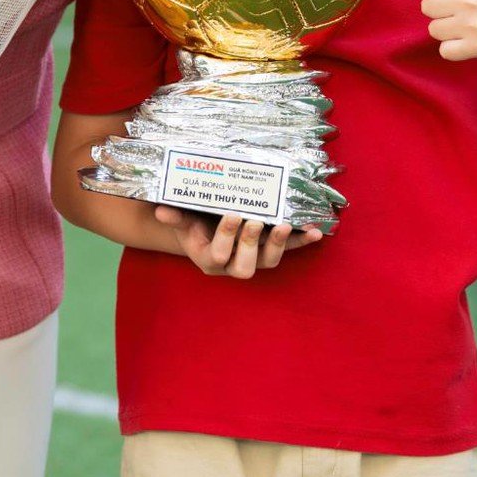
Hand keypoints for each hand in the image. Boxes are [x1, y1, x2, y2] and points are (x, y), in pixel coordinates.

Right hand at [153, 205, 321, 278]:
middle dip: (250, 243)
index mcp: (209, 260)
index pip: (218, 255)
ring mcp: (254, 259)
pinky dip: (302, 241)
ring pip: (268, 263)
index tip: (233, 214)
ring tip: (283, 225)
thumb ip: (176, 217)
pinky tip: (315, 231)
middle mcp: (232, 265)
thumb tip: (161, 211)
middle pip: (245, 266)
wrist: (206, 232)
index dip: (227, 237)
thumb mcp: (184, 221)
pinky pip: (288, 249)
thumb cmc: (194, 225)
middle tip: (254, 220)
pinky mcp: (270, 251)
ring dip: (278, 244)